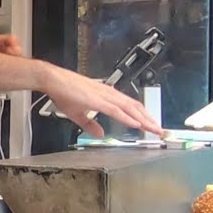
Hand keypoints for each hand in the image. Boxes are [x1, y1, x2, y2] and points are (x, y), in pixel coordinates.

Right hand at [42, 65, 164, 137]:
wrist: (52, 79)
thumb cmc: (63, 92)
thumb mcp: (77, 113)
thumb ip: (90, 124)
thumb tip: (100, 133)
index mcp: (105, 95)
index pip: (129, 106)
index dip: (142, 116)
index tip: (150, 125)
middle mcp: (108, 94)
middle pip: (135, 107)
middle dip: (148, 119)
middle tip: (159, 130)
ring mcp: (104, 96)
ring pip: (129, 108)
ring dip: (143, 119)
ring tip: (153, 129)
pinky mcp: (97, 100)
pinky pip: (116, 110)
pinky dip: (127, 118)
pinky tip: (136, 124)